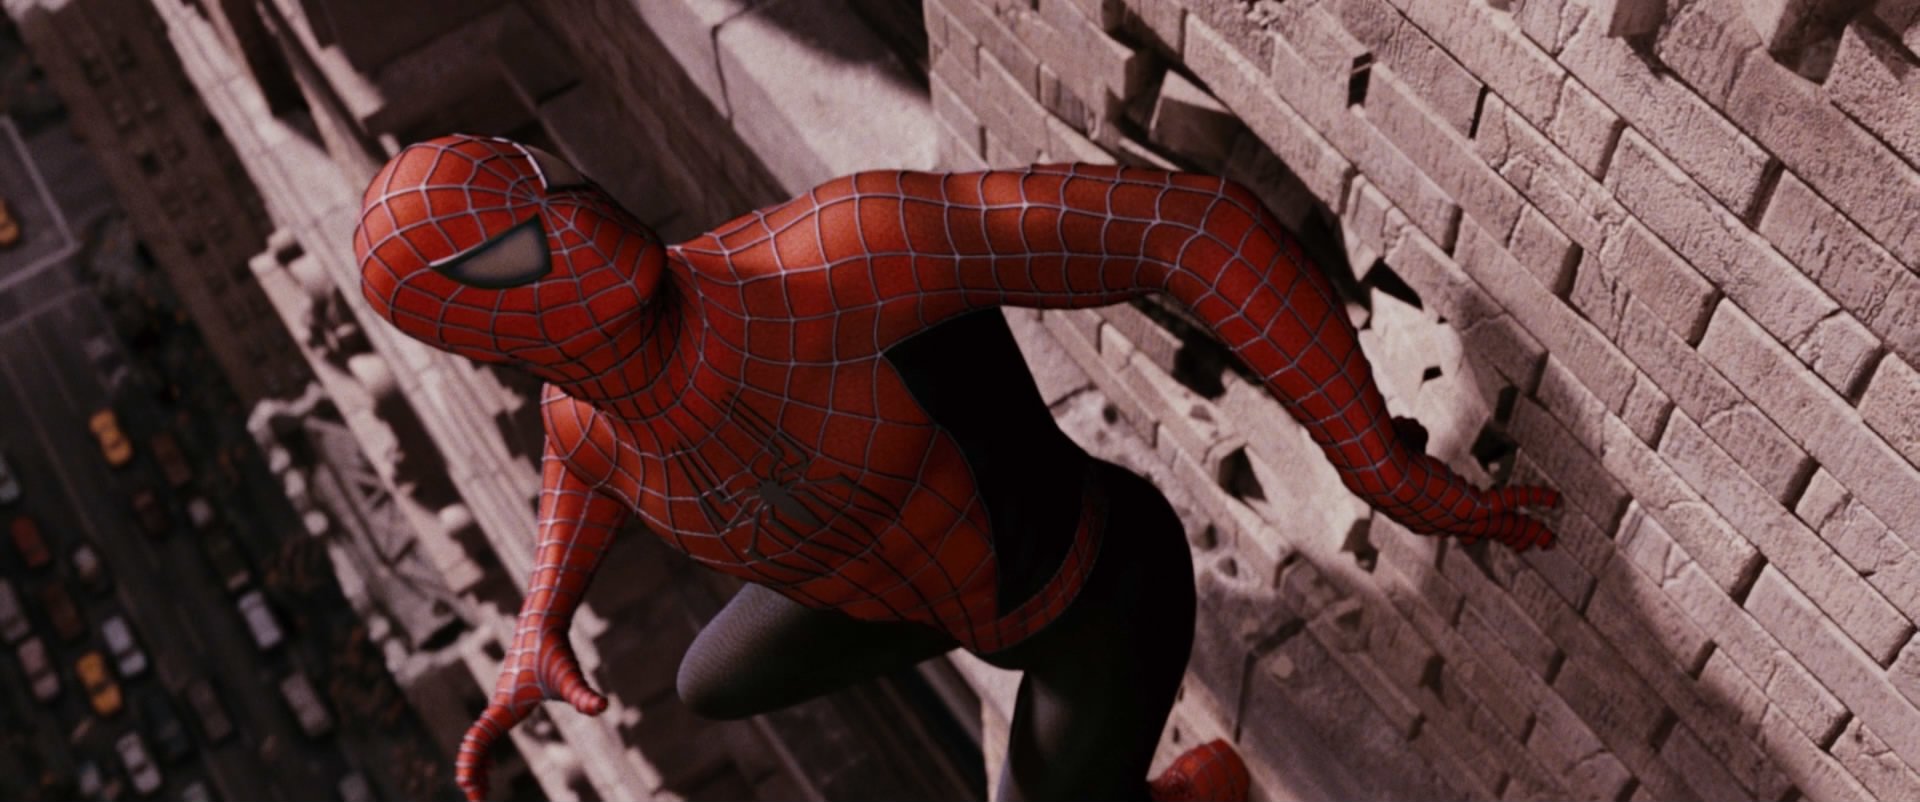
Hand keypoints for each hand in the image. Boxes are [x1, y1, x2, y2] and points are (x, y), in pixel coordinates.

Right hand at [456, 623, 606, 800]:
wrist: (543, 623)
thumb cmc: (554, 650)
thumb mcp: (569, 676)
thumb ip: (583, 694)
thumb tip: (603, 706)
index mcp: (504, 706)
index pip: (480, 739)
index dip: (472, 762)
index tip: (467, 785)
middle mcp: (496, 704)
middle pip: (475, 744)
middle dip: (473, 771)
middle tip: (476, 798)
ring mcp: (500, 701)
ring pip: (479, 739)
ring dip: (476, 764)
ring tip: (480, 789)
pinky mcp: (507, 697)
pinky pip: (487, 731)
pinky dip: (484, 751)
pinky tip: (490, 766)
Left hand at [1387, 416, 1558, 550]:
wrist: (1376, 465)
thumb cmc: (1377, 454)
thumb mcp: (1398, 447)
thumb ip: (1410, 440)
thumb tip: (1413, 429)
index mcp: (1422, 511)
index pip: (1454, 522)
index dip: (1473, 525)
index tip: (1484, 522)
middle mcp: (1441, 523)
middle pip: (1483, 534)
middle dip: (1509, 537)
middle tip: (1528, 543)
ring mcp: (1457, 519)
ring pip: (1501, 528)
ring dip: (1527, 531)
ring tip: (1548, 539)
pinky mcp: (1472, 509)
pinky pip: (1510, 503)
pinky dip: (1534, 498)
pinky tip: (1555, 498)